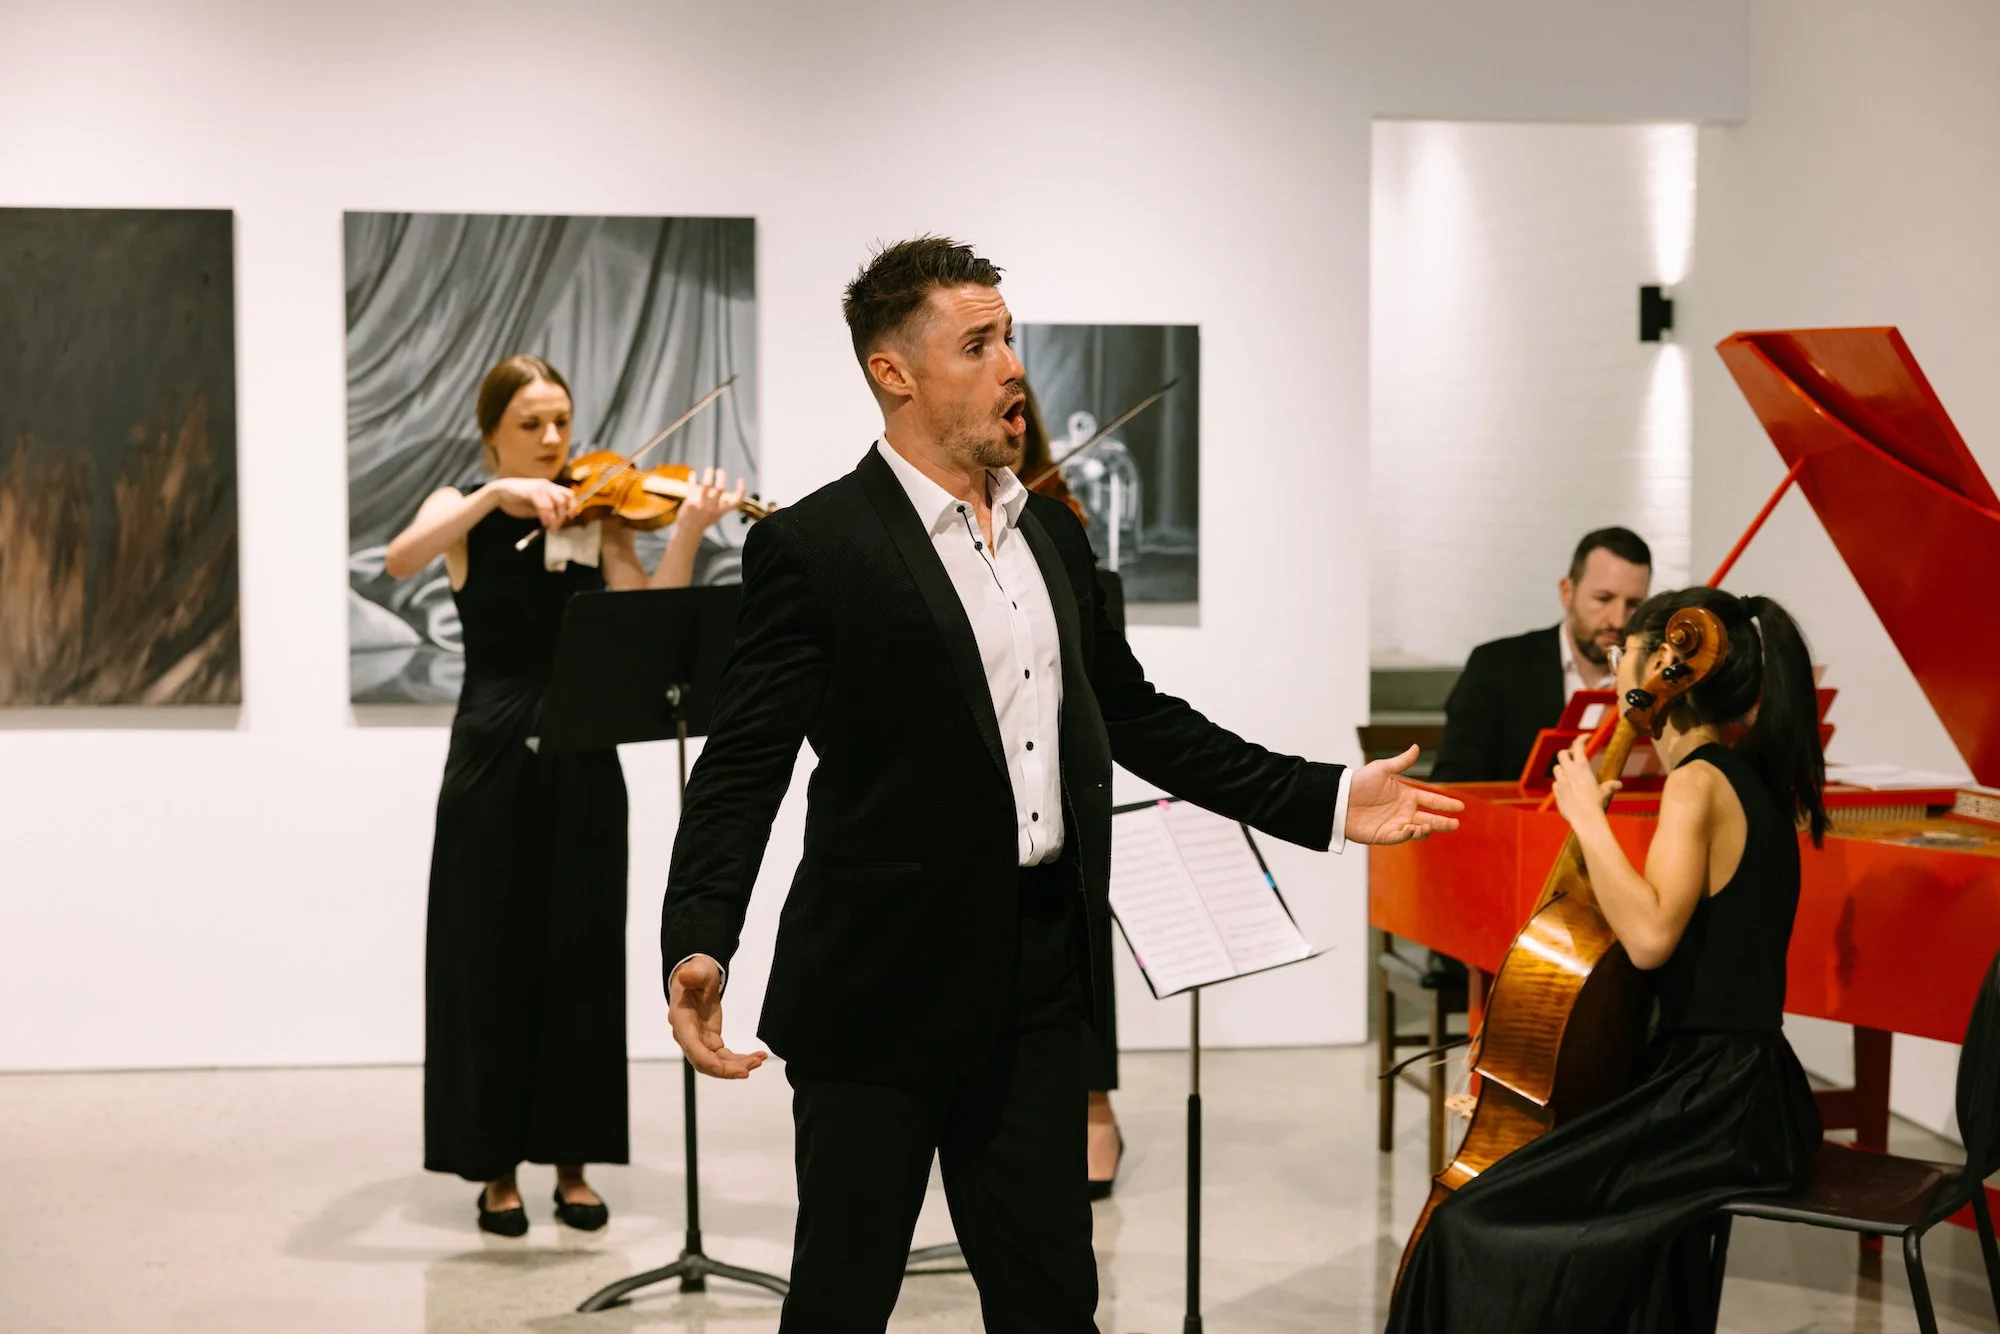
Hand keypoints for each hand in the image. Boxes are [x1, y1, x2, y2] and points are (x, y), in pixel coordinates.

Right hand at [486, 476, 574, 529]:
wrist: (498, 493)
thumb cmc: (516, 501)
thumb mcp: (535, 506)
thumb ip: (546, 510)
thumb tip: (556, 521)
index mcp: (549, 487)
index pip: (569, 494)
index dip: (572, 506)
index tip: (569, 518)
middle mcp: (547, 485)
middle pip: (565, 501)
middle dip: (562, 517)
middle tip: (555, 528)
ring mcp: (540, 487)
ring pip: (557, 504)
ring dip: (555, 519)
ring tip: (549, 528)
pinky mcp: (532, 491)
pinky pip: (545, 506)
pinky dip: (546, 517)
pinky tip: (543, 523)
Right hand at [667, 955, 767, 1078]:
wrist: (698, 976)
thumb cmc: (697, 972)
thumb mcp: (698, 969)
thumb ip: (693, 974)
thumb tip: (686, 976)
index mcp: (681, 1020)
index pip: (692, 1047)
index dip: (707, 1060)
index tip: (724, 1068)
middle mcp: (687, 1035)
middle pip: (704, 1062)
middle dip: (726, 1070)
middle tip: (749, 1069)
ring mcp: (699, 1039)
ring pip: (715, 1063)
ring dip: (737, 1066)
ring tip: (759, 1060)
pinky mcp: (710, 1040)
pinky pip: (724, 1057)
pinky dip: (739, 1060)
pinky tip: (756, 1057)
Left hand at [672, 467, 746, 537]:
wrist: (688, 531)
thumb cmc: (703, 522)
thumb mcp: (716, 516)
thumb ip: (721, 505)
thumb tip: (724, 491)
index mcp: (721, 511)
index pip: (736, 501)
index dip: (741, 489)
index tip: (740, 479)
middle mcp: (712, 507)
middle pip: (720, 488)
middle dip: (721, 476)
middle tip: (720, 471)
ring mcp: (701, 504)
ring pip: (706, 484)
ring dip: (709, 473)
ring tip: (710, 469)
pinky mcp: (691, 501)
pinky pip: (692, 486)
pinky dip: (693, 477)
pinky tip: (693, 473)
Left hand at [1343, 746, 1463, 845]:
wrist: (1338, 798)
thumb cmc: (1359, 782)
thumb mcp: (1382, 769)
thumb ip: (1401, 762)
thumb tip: (1416, 747)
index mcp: (1406, 795)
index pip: (1431, 800)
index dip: (1445, 804)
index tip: (1460, 807)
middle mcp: (1403, 811)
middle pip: (1429, 818)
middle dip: (1443, 822)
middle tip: (1456, 824)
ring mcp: (1395, 824)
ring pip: (1418, 830)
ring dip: (1426, 829)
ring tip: (1431, 825)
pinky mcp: (1384, 835)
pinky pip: (1400, 837)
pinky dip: (1408, 834)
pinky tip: (1412, 828)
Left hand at [1551, 736, 1619, 830]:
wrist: (1584, 817)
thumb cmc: (1596, 803)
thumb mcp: (1604, 793)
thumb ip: (1609, 786)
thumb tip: (1618, 784)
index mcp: (1581, 767)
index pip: (1578, 745)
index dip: (1582, 738)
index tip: (1586, 737)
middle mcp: (1569, 771)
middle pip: (1562, 753)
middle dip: (1567, 753)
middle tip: (1573, 757)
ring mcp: (1560, 781)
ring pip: (1556, 768)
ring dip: (1562, 768)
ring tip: (1570, 773)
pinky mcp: (1556, 791)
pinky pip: (1556, 783)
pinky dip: (1561, 783)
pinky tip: (1568, 788)